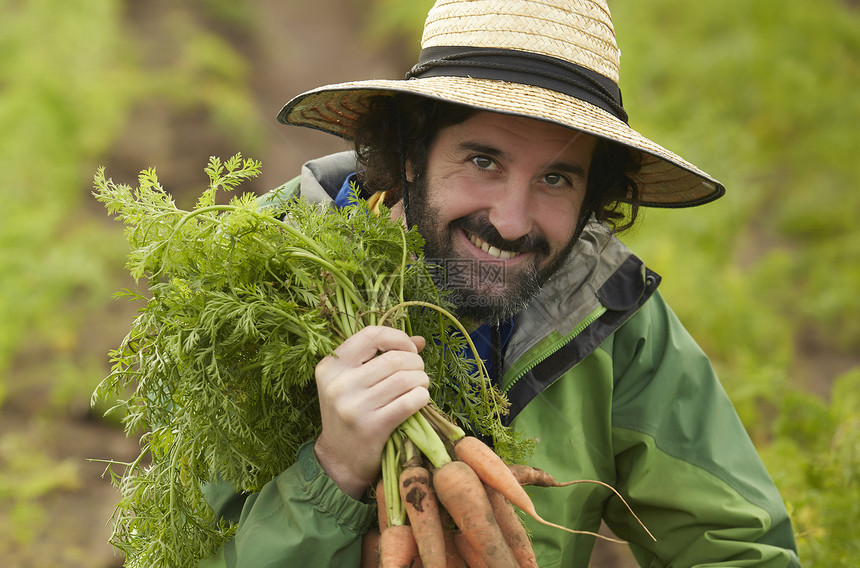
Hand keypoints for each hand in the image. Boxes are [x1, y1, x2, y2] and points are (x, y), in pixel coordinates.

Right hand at [313, 325, 428, 498]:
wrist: (340, 460)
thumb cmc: (350, 415)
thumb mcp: (354, 382)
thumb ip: (381, 357)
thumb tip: (419, 341)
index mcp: (330, 367)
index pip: (370, 335)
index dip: (397, 338)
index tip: (409, 350)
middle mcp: (339, 384)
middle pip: (393, 358)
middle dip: (415, 363)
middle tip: (419, 373)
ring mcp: (354, 406)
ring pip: (404, 379)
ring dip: (422, 380)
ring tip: (421, 387)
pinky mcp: (371, 427)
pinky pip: (409, 401)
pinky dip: (422, 397)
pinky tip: (420, 400)